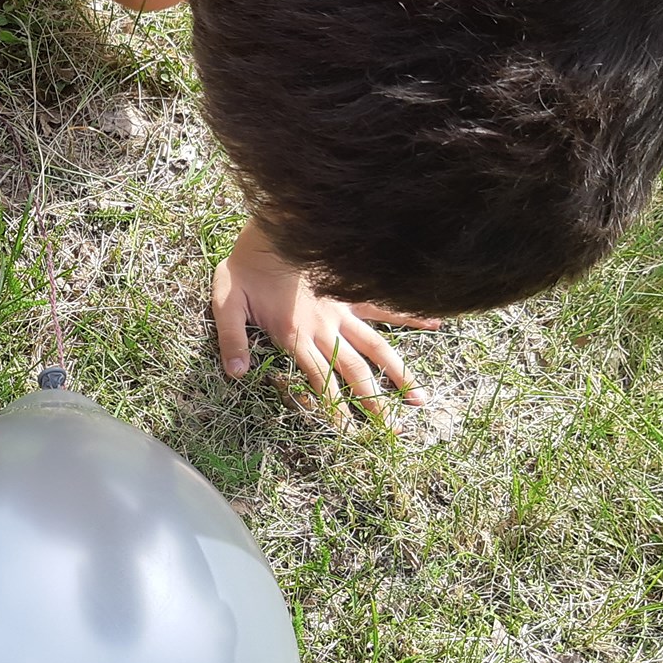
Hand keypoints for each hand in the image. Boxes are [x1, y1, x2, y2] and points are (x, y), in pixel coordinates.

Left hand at [212, 218, 439, 425]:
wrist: (271, 229)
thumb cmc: (244, 267)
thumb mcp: (226, 303)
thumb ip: (231, 338)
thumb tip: (235, 373)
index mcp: (295, 335)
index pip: (319, 380)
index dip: (334, 407)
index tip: (349, 432)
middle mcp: (325, 328)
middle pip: (354, 371)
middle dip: (374, 402)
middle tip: (394, 430)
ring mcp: (341, 311)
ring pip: (376, 346)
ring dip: (399, 372)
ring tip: (420, 396)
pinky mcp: (348, 293)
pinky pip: (383, 307)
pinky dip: (410, 316)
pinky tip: (436, 323)